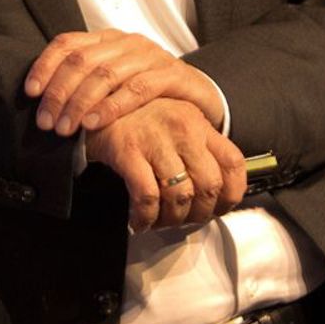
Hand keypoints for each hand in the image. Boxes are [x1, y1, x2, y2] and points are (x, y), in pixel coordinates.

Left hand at [23, 29, 223, 137]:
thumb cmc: (150, 93)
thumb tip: (42, 102)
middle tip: (46, 122)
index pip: (67, 43)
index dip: (45, 65)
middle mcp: (127, 42)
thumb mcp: (113, 84)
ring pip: (105, 75)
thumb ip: (84, 84)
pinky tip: (94, 122)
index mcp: (108, 40)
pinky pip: (137, 89)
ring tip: (66, 129)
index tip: (30, 92)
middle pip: (82, 61)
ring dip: (80, 104)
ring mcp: (150, 56)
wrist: (200, 95)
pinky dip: (111, 106)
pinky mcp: (171, 74)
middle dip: (59, 93)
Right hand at [84, 99, 246, 232]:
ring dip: (172, 219)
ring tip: (160, 221)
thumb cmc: (134, 118)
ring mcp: (156, 138)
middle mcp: (183, 128)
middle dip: (200, 214)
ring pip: (181, 195)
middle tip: (185, 220)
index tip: (218, 209)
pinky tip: (140, 221)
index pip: (234, 163)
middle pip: (210, 185)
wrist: (91, 102)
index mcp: (198, 123)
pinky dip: (146, 217)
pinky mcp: (128, 150)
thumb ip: (195, 148)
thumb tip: (212, 191)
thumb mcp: (173, 124)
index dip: (232, 194)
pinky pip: (148, 197)